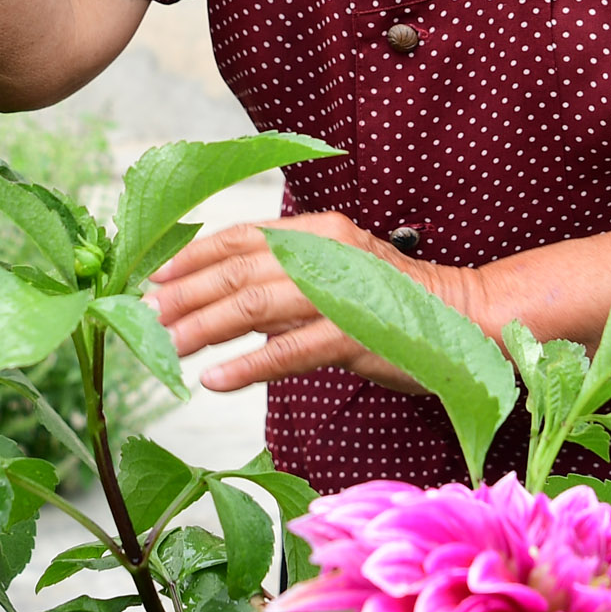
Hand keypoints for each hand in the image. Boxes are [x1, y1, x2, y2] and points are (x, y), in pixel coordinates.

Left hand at [150, 212, 491, 394]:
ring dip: (204, 327)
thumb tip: (217, 298)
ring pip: (256, 305)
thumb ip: (282, 282)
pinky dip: (249, 365)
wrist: (466, 320)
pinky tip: (217, 380)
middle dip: (185, 294)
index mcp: (319, 232)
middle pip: (239, 269)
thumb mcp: (333, 277)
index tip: (153, 277)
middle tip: (144, 316)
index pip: (241, 236)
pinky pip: (292, 351)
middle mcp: (328, 252)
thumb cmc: (391, 304)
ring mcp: (344, 291)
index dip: (192, 257)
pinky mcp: (358, 334)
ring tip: (167, 346)